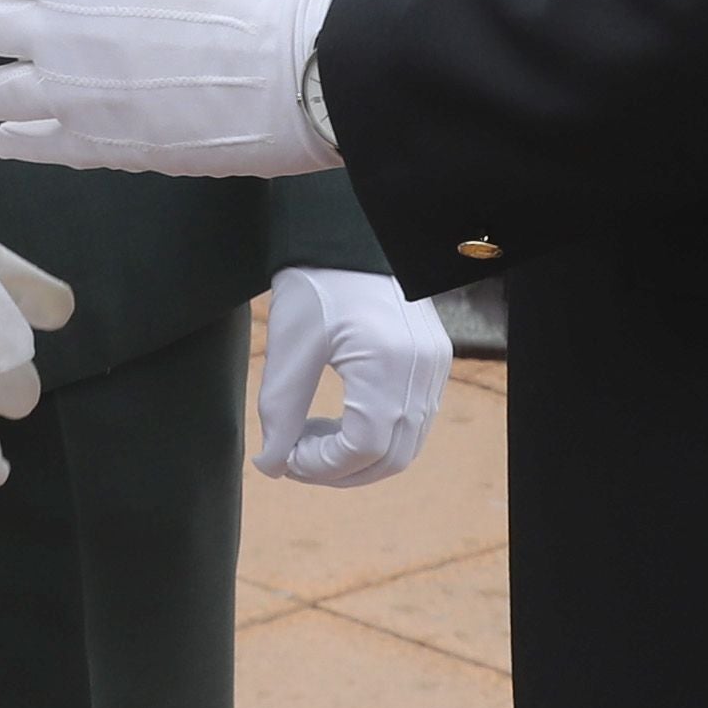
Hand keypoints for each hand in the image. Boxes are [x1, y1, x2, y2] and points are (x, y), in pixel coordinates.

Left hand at [256, 266, 449, 487]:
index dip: (323, 466)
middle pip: (392, 456)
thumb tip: (271, 466)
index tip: (285, 458)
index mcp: (386, 362)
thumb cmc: (315, 284)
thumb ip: (280, 410)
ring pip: (407, 444)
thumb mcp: (289, 346)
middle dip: (340, 470)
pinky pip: (415, 421)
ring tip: (312, 437)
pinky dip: (378, 436)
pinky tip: (339, 421)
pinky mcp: (435, 362)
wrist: (349, 237)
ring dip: (359, 457)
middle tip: (295, 459)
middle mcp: (422, 368)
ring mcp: (435, 366)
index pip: (365, 447)